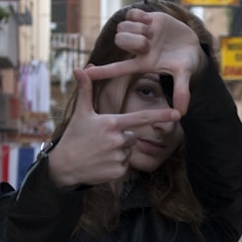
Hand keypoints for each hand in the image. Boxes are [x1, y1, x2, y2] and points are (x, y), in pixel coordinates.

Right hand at [47, 68, 180, 188]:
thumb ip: (85, 90)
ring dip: (119, 152)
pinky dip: (116, 166)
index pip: (141, 117)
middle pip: (133, 136)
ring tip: (101, 153)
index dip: (161, 115)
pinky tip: (102, 164)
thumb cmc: (74, 136)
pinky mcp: (118, 172)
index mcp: (112, 123)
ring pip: (129, 152)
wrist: (64, 166)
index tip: (178, 113)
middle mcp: (118, 140)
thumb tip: (79, 68)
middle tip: (103, 141)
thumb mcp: (81, 113)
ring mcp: (118, 157)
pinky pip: (125, 166)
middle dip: (122, 138)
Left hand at [83, 9, 205, 115]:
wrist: (192, 44)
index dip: (101, 71)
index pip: (117, 69)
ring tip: (152, 32)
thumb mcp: (183, 75)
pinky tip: (149, 20)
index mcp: (142, 64)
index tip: (82, 74)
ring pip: (123, 28)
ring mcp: (139, 34)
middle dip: (135, 40)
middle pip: (120, 42)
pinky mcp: (144, 19)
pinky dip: (139, 16)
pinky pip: (130, 14)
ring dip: (138, 28)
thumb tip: (181, 112)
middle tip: (150, 43)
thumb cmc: (186, 62)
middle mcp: (137, 50)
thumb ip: (181, 92)